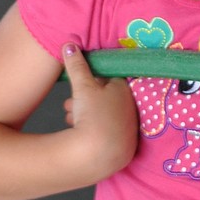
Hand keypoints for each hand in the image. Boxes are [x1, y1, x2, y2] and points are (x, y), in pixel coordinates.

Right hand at [61, 43, 137, 178]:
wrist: (100, 154)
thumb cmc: (94, 114)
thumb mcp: (82, 86)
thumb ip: (76, 65)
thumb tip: (69, 44)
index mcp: (124, 89)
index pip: (109, 78)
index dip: (92, 80)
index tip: (79, 84)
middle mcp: (130, 107)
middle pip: (104, 98)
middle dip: (84, 99)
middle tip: (69, 103)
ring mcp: (128, 128)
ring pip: (103, 115)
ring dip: (84, 114)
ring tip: (70, 117)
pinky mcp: (123, 146)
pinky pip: (106, 131)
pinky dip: (92, 130)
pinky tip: (78, 133)